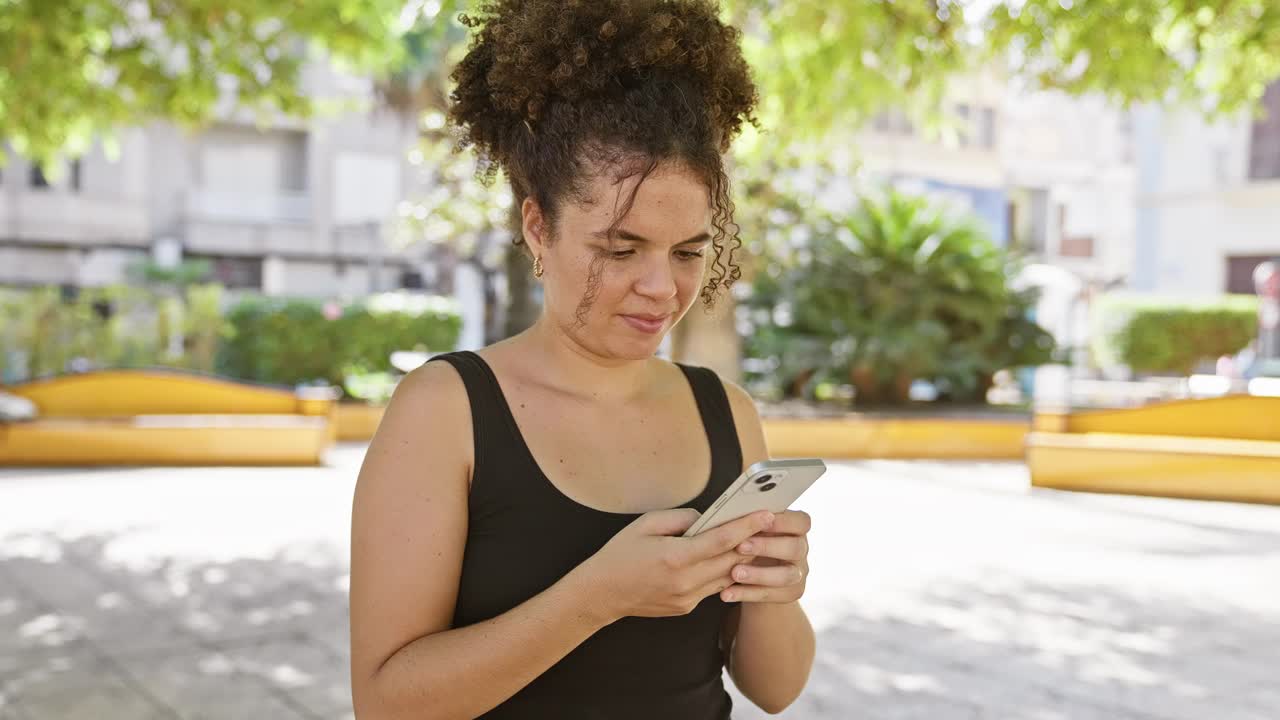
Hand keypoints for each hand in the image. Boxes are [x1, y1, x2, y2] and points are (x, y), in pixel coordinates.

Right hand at [575, 509, 776, 622]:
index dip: (747, 526)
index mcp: (675, 557)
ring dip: (744, 559)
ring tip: (757, 540)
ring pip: (728, 576)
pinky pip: (714, 587)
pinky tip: (732, 559)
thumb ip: (681, 518)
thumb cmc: (620, 553)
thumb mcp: (646, 524)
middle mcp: (685, 581)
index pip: (721, 540)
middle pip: (732, 559)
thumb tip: (708, 518)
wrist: (602, 593)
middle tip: (770, 523)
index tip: (767, 514)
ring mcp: (688, 598)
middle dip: (753, 541)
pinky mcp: (687, 607)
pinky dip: (725, 572)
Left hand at [719, 510, 810, 603]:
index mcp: (796, 528)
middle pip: (795, 548)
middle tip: (740, 546)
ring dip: (758, 574)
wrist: (756, 574)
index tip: (761, 519)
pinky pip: (770, 595)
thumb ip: (750, 522)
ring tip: (734, 573)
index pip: (801, 522)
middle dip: (767, 547)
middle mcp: (801, 550)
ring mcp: (799, 573)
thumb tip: (729, 514)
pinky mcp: (791, 594)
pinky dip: (746, 594)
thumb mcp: (754, 530)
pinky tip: (726, 593)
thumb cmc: (752, 540)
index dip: (783, 521)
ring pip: (786, 576)